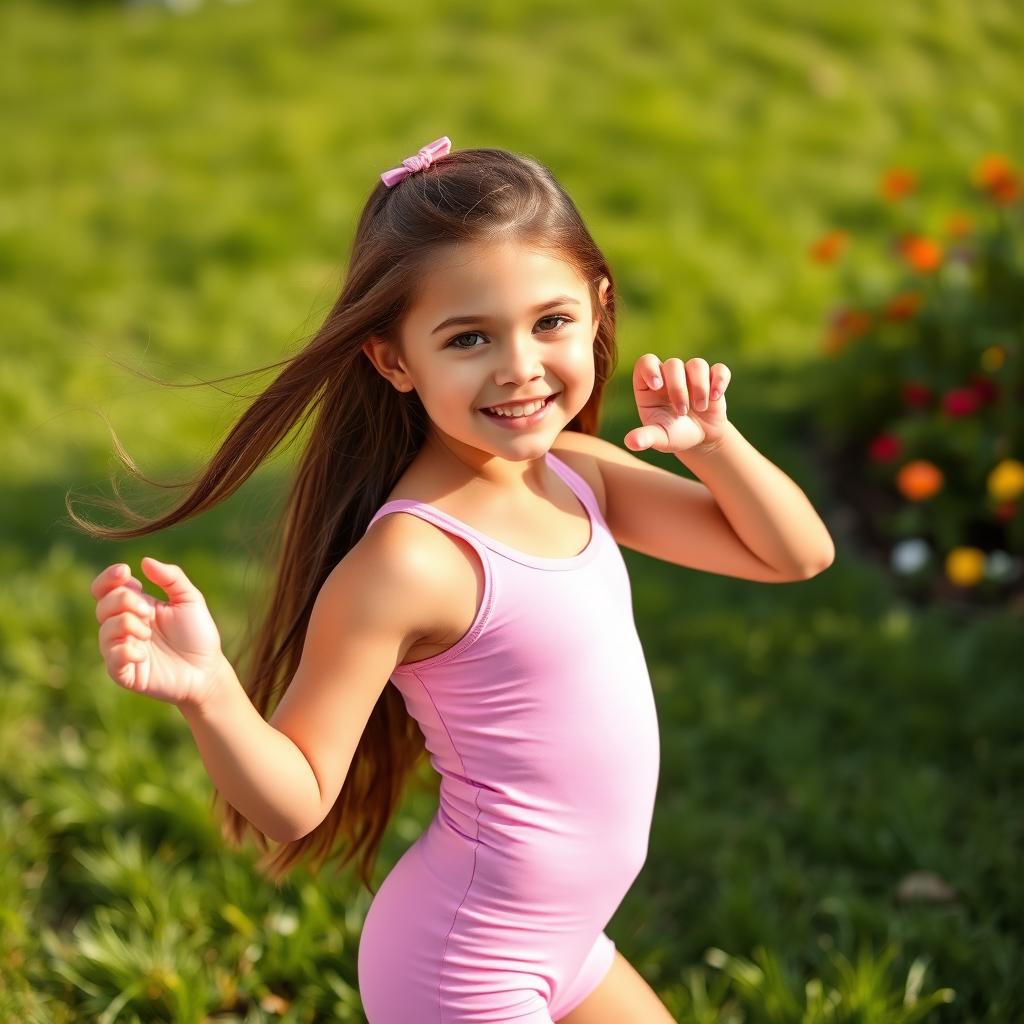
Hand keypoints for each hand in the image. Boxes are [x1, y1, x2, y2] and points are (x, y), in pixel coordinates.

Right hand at [92, 558, 225, 710]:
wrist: (207, 670)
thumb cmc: (198, 634)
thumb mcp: (190, 599)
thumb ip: (171, 578)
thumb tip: (145, 561)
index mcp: (137, 606)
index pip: (107, 588)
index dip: (108, 578)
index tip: (125, 571)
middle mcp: (125, 626)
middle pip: (103, 605)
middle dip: (122, 601)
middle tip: (147, 611)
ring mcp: (123, 650)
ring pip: (105, 631)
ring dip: (125, 626)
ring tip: (148, 633)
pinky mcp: (126, 673)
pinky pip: (112, 660)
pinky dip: (124, 652)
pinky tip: (143, 653)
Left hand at [624, 354, 731, 453]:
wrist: (701, 439)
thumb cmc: (674, 435)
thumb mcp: (659, 438)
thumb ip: (645, 437)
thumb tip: (631, 443)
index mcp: (650, 386)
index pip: (646, 363)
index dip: (650, 369)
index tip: (657, 385)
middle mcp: (670, 375)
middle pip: (673, 364)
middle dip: (679, 389)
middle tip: (682, 412)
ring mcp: (692, 375)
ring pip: (697, 364)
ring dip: (700, 387)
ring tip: (701, 409)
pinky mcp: (713, 379)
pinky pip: (720, 369)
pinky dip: (720, 380)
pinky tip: (716, 397)